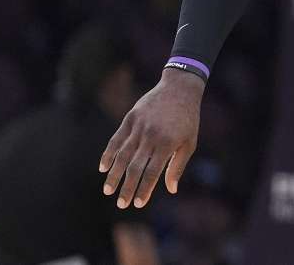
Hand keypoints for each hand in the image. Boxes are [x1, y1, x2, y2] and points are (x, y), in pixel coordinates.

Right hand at [100, 68, 202, 207]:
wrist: (179, 89)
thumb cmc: (188, 119)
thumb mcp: (189, 142)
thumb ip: (178, 166)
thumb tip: (171, 190)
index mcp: (167, 144)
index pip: (152, 172)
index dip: (144, 189)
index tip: (138, 204)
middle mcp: (150, 136)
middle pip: (134, 167)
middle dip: (127, 188)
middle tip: (121, 204)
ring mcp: (138, 127)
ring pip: (121, 155)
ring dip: (114, 175)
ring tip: (108, 191)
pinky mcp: (130, 119)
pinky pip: (116, 140)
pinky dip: (108, 154)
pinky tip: (103, 168)